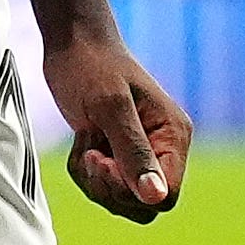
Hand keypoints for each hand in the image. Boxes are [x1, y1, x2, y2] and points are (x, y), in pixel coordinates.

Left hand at [45, 29, 190, 221]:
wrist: (71, 41)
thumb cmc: (91, 65)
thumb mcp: (110, 108)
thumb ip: (133, 152)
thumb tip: (156, 197)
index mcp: (173, 135)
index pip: (165, 194)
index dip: (131, 190)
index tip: (102, 161)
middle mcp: (163, 147)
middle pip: (144, 204)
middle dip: (109, 187)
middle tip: (89, 154)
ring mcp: (141, 151)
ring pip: (123, 199)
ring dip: (94, 180)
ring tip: (84, 145)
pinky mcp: (119, 153)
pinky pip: (106, 186)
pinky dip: (86, 172)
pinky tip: (81, 142)